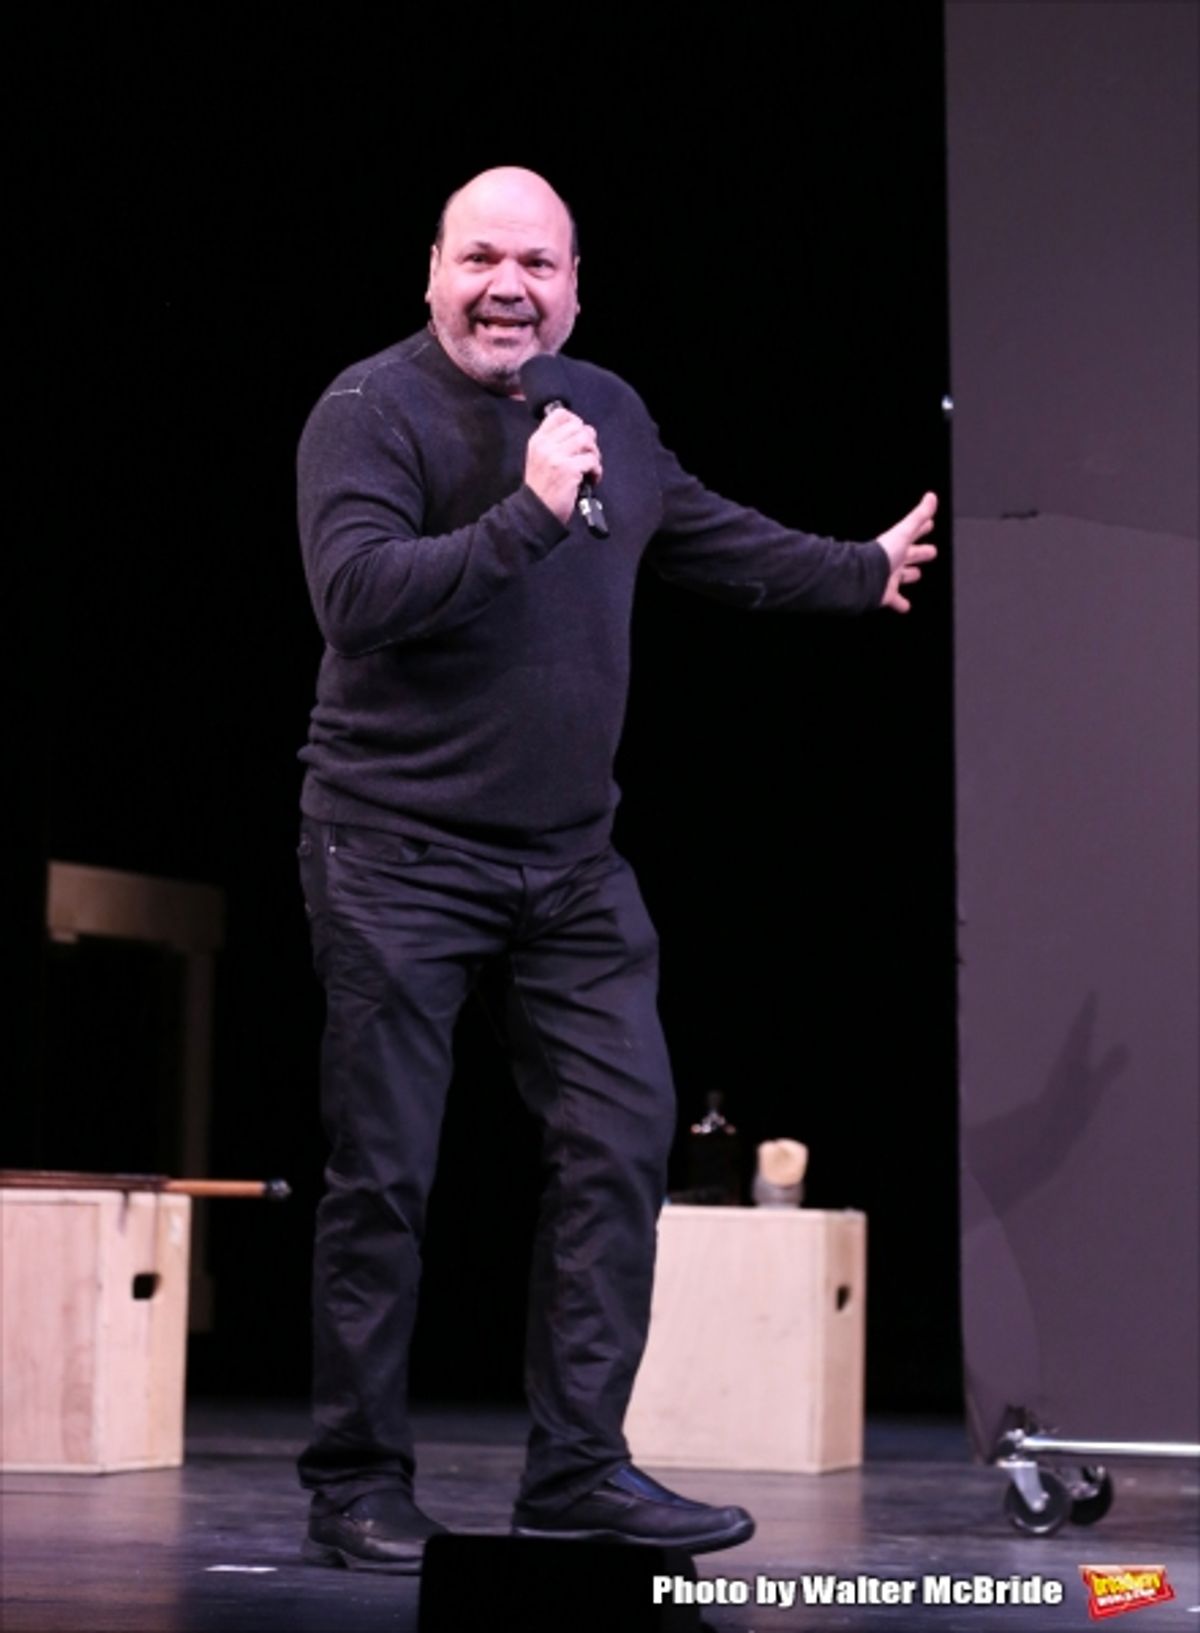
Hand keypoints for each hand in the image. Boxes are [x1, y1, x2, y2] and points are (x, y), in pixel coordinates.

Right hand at [524, 407, 602, 524]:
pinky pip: (592, 461)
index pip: (560, 414)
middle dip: (589, 441)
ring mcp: (557, 456)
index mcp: (538, 440)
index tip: (579, 436)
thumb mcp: (539, 459)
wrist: (536, 512)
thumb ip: (554, 443)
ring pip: (587, 441)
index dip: (575, 421)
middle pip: (579, 426)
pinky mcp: (569, 470)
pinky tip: (591, 480)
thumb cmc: (542, 489)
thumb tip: (580, 431)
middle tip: (587, 457)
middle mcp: (546, 445)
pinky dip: (597, 471)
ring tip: (590, 468)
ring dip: (594, 455)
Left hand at [876, 491, 937, 612]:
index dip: (922, 527)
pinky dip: (901, 604)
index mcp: (898, 544)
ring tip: (916, 575)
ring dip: (910, 575)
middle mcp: (893, 560)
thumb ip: (918, 515)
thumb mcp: (903, 532)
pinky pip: (895, 600)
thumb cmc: (882, 555)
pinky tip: (906, 607)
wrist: (864, 578)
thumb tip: (931, 496)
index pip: (913, 532)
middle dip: (920, 553)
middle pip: (910, 554)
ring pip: (902, 576)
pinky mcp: (886, 594)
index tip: (929, 523)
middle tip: (930, 552)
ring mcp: (889, 577)